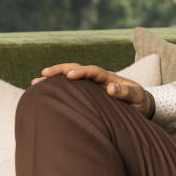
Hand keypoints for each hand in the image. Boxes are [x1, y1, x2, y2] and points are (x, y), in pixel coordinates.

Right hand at [31, 63, 154, 117]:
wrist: (140, 105)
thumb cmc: (138, 102)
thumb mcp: (136, 97)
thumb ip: (126, 93)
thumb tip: (111, 89)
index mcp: (108, 78)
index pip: (92, 71)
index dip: (81, 71)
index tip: (70, 76)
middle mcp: (97, 80)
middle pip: (75, 69)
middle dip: (60, 70)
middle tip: (43, 74)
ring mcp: (91, 86)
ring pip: (69, 79)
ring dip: (54, 79)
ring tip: (35, 82)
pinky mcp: (87, 94)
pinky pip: (71, 89)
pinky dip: (57, 89)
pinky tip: (43, 93)